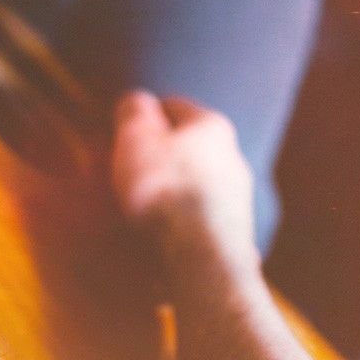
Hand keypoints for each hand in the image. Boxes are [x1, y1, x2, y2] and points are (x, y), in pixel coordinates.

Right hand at [110, 91, 256, 262]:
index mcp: (211, 126)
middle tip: (126, 167)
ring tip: (138, 205)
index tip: (123, 128)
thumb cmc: (166, 191)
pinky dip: (179, 217)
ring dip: (171, 188)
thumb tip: (137, 100)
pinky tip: (159, 230)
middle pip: (187, 145)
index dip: (145, 114)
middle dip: (158, 154)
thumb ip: (135, 111)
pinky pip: (198, 215)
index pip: (175, 105)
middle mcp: (233, 156)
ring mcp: (236, 197)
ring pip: (195, 181)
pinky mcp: (231, 231)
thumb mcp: (137, 137)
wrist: (200, 258)